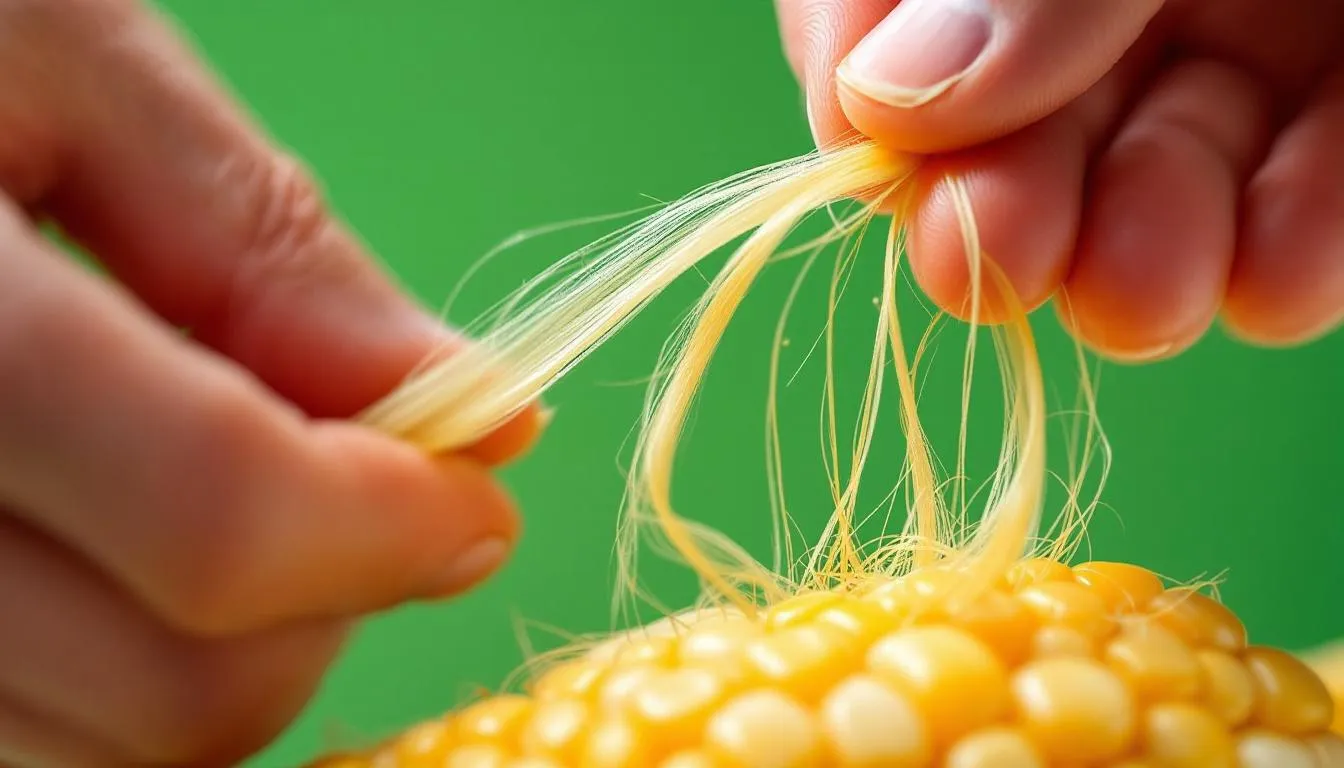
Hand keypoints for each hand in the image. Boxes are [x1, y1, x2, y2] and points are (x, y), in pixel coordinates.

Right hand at [0, 0, 540, 764]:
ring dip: (214, 668)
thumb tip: (481, 415)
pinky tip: (108, 566)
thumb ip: (261, 248)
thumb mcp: (61, 52)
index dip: (395, 530)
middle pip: (171, 694)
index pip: (217, 518)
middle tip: (348, 492)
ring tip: (209, 509)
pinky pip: (6, 746)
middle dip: (324, 605)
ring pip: (83, 765)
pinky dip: (96, 696)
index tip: (474, 497)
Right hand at [777, 0, 1343, 359]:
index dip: (861, 75)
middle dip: (1003, 200)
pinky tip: (1278, 284)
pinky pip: (1318, 171)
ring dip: (1141, 253)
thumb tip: (881, 98)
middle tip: (993, 268)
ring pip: (1158, 153)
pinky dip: (1295, 242)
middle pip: (1017, 97)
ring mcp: (1247, 10)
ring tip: (1146, 301)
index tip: (869, 149)